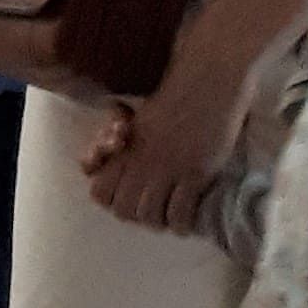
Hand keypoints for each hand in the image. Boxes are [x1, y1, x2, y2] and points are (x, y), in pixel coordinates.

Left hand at [77, 93, 224, 233]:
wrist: (207, 83)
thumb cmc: (177, 95)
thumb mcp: (142, 119)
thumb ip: (126, 139)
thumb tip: (113, 155)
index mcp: (125, 147)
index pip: (100, 192)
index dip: (111, 200)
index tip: (127, 199)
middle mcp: (140, 161)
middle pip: (123, 209)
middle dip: (136, 216)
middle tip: (150, 212)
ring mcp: (167, 169)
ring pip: (149, 216)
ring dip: (159, 222)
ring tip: (169, 218)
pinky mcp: (194, 174)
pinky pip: (180, 214)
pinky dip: (182, 224)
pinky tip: (187, 221)